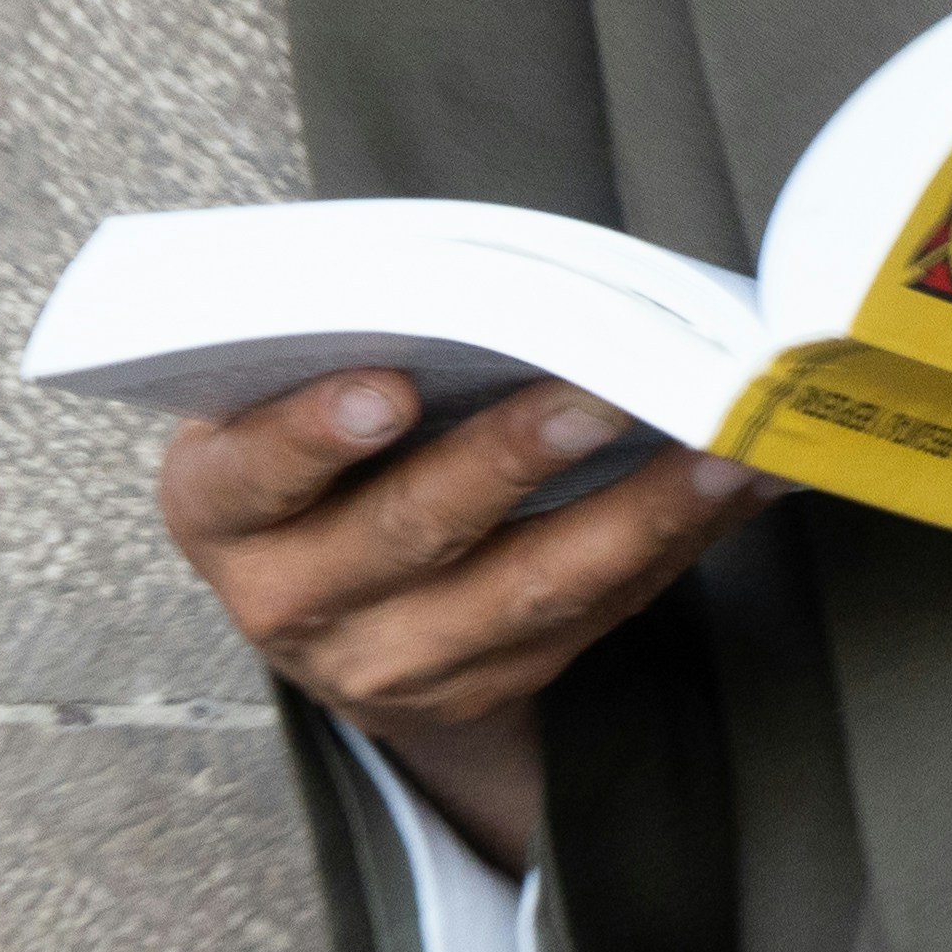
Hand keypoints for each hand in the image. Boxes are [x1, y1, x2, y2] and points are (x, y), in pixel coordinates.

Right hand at [158, 373, 774, 869]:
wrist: (326, 604)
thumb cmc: (311, 452)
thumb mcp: (273, 398)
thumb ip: (339, 339)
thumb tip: (480, 265)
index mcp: (221, 508)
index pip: (254, 473)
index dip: (315, 433)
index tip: (388, 387)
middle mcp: (294, 601)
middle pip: (412, 532)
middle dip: (512, 457)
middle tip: (599, 392)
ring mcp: (392, 663)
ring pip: (526, 592)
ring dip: (635, 516)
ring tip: (714, 448)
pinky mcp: (485, 687)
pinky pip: (590, 618)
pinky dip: (669, 547)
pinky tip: (730, 488)